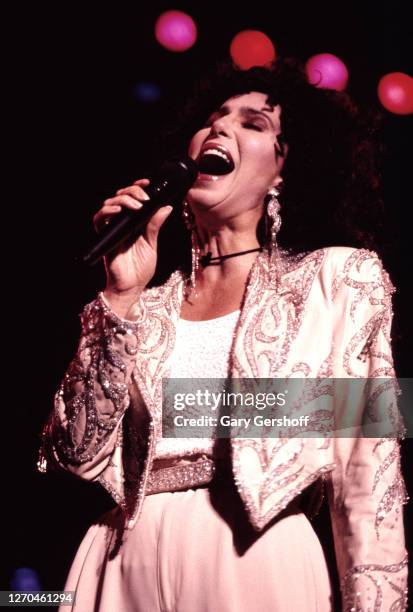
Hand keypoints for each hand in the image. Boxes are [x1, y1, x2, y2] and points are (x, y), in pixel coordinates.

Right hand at [93, 178, 172, 304]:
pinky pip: (100, 219)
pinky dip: (107, 211)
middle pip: (120, 197)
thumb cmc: (140, 269)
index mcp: (134, 223)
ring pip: (110, 204)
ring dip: (123, 199)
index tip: (148, 183)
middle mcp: (122, 223)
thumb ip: (155, 225)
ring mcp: (112, 229)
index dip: (138, 187)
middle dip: (132, 191)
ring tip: (136, 204)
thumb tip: (166, 207)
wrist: (131, 287)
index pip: (133, 198)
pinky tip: (119, 211)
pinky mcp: (105, 237)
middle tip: (144, 196)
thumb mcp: (151, 244)